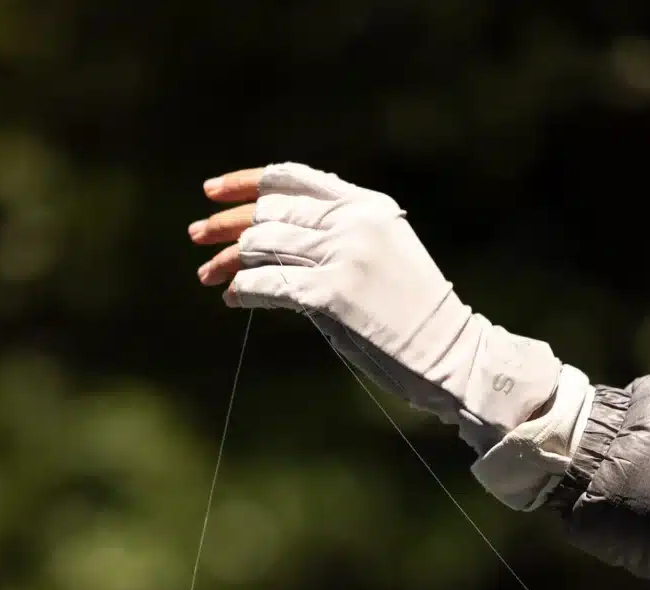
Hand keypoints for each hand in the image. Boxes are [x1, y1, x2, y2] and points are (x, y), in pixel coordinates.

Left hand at [188, 162, 559, 442]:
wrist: (453, 352)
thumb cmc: (414, 314)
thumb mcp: (381, 256)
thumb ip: (335, 239)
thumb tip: (272, 246)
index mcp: (367, 205)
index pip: (293, 178)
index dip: (246, 182)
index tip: (212, 191)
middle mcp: (354, 221)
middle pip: (271, 212)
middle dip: (225, 224)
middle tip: (196, 236)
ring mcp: (343, 256)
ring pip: (264, 246)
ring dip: (228, 261)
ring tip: (208, 275)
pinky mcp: (331, 295)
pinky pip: (269, 286)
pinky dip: (243, 290)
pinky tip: (232, 298)